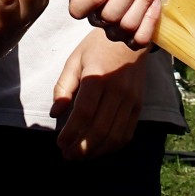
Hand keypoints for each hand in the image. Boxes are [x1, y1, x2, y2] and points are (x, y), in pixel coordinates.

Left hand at [51, 30, 148, 158]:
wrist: (129, 39)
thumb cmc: (97, 48)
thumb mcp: (74, 60)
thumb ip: (63, 87)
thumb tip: (55, 113)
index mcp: (97, 76)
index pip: (84, 113)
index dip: (71, 132)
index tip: (60, 143)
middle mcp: (117, 90)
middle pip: (100, 128)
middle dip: (82, 148)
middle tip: (68, 155)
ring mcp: (131, 99)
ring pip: (115, 135)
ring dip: (97, 151)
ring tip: (81, 156)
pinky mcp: (139, 105)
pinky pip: (127, 133)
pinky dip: (113, 146)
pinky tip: (100, 149)